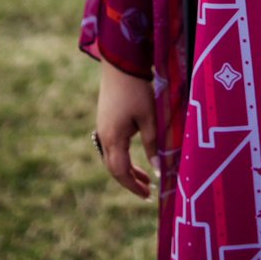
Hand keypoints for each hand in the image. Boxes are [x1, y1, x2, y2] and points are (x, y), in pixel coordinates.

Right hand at [95, 57, 157, 199]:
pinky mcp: (105, 121)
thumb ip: (153, 144)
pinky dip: (123, 158)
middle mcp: (104, 136)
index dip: (133, 186)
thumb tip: (158, 169)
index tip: (147, 194)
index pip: (121, 172)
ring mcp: (102, 128)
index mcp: (114, 138)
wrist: (120, 65)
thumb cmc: (137, 90)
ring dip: (127, 170)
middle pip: (114, 168)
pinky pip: (112, 148)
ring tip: (144, 178)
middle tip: (147, 191)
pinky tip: (134, 158)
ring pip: (112, 158)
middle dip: (130, 182)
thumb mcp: (149, 118)